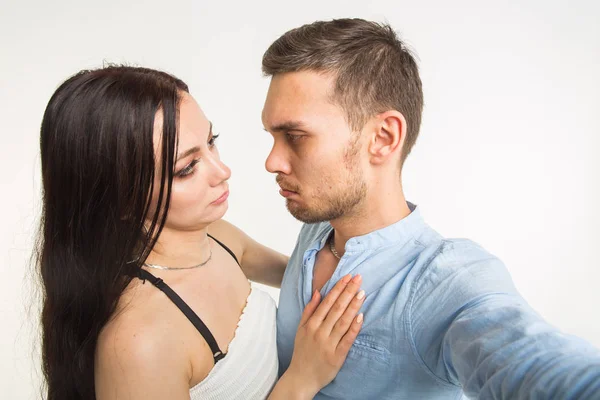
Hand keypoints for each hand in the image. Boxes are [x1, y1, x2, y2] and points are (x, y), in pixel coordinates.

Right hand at [284, 274, 364, 396]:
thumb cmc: (302, 351)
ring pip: (343, 321)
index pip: (327, 302)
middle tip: (358, 278)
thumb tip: (318, 292)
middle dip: (348, 292)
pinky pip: (348, 339)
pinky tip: (361, 316)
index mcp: (311, 325)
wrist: (302, 378)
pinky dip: (354, 327)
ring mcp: (329, 344)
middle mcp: (320, 332)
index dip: (338, 288)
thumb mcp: (301, 329)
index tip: (347, 277)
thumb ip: (309, 310)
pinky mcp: (337, 356)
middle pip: (337, 308)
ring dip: (354, 306)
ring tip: (362, 292)